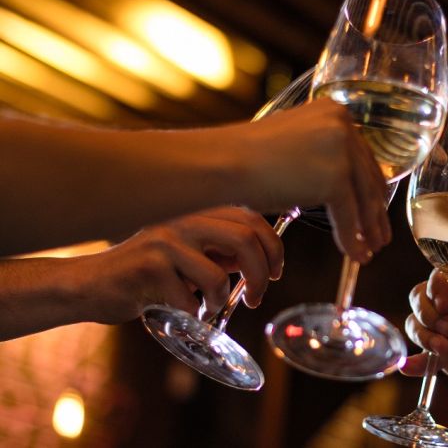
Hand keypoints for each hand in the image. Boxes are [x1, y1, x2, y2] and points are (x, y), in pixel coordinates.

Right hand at [74, 206, 283, 323]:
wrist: (91, 285)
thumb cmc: (147, 274)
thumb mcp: (191, 256)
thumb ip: (223, 252)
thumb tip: (264, 257)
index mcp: (197, 213)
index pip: (251, 218)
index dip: (273, 246)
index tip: (276, 272)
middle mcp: (182, 220)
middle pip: (244, 238)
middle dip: (260, 274)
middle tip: (257, 298)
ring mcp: (163, 241)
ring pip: (217, 275)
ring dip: (221, 300)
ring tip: (210, 308)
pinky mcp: (147, 268)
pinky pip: (187, 299)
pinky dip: (192, 314)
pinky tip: (181, 312)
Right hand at [237, 98, 390, 261]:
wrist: (223, 163)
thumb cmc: (249, 158)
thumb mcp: (296, 142)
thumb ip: (323, 151)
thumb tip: (346, 177)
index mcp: (336, 111)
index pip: (363, 157)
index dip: (371, 188)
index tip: (376, 210)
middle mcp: (344, 124)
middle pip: (368, 177)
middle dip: (375, 212)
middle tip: (380, 236)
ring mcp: (341, 149)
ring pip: (364, 198)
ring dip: (370, 229)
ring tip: (372, 250)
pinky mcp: (335, 177)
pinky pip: (349, 216)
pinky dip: (353, 239)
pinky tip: (356, 256)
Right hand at [403, 269, 447, 398]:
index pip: (441, 277)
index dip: (437, 287)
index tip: (446, 303)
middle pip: (420, 297)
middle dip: (428, 312)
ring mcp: (444, 328)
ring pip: (416, 323)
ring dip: (423, 334)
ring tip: (443, 347)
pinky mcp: (442, 353)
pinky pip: (421, 356)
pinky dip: (413, 361)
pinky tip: (408, 366)